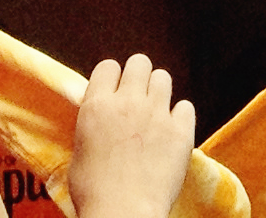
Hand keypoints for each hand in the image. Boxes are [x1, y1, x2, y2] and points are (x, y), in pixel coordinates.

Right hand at [69, 53, 197, 217]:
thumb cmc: (94, 192)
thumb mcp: (79, 150)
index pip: (108, 66)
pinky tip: (172, 130)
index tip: (113, 91)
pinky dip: (180, 115)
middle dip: (138, 76)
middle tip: (137, 97)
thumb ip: (93, 123)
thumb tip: (100, 115)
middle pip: (139, 62)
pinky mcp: (181, 131)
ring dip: (158, 91)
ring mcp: (157, 114)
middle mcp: (128, 102)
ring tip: (155, 111)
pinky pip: (186, 106)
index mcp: (97, 106)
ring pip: (163, 77)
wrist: (123, 213)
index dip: (112, 78)